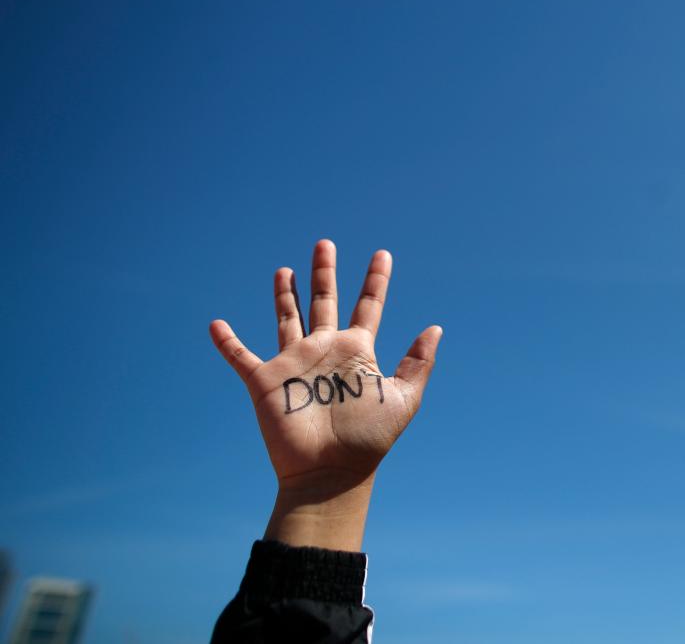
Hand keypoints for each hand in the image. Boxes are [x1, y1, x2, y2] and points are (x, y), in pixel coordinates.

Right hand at [210, 240, 441, 549]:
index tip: (383, 254)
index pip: (369, 306)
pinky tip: (216, 325)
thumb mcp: (403, 398)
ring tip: (284, 269)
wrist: (331, 472)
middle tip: (325, 243)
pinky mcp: (266, 381)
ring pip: (287, 318)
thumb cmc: (369, 440)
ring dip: (285, 295)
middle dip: (324, 273)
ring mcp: (295, 363)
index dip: (376, 280)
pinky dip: (227, 342)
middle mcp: (326, 350)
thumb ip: (418, 362)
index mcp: (357, 351)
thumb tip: (436, 327)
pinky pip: (241, 357)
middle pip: (324, 301)